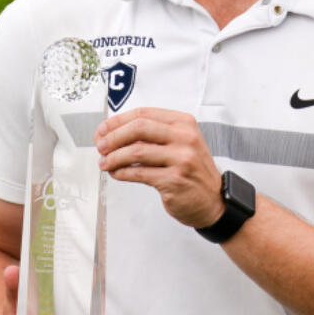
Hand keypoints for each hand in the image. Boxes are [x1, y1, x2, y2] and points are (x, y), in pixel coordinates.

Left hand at [95, 107, 224, 228]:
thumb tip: (115, 134)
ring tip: (105, 163)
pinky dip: (122, 172)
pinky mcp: (174, 180)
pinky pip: (139, 173)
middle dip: (113, 137)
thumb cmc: (192, 171)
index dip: (118, 121)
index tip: (103, 130)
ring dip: (114, 157)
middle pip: (139, 128)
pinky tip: (116, 173)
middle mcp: (185, 137)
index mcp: (184, 123)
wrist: (213, 200)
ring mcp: (181, 158)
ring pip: (136, 151)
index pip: (144, 114)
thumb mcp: (180, 144)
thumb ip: (153, 136)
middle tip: (100, 146)